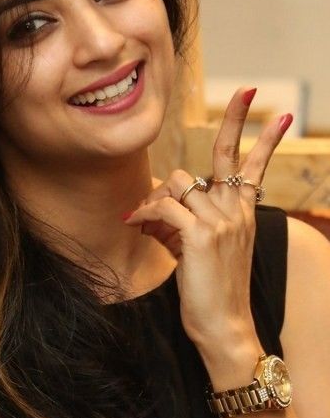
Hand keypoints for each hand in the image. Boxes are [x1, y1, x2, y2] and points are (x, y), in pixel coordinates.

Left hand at [123, 88, 291, 358]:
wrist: (224, 328)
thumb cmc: (211, 293)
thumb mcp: (201, 251)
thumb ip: (183, 222)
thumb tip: (151, 206)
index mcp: (243, 214)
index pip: (255, 168)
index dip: (266, 139)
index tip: (281, 113)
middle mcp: (236, 212)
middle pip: (227, 155)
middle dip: (237, 118)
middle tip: (248, 90)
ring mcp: (220, 221)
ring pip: (177, 184)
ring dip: (155, 199)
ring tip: (146, 223)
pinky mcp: (200, 234)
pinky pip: (164, 207)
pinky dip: (145, 213)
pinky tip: (136, 225)